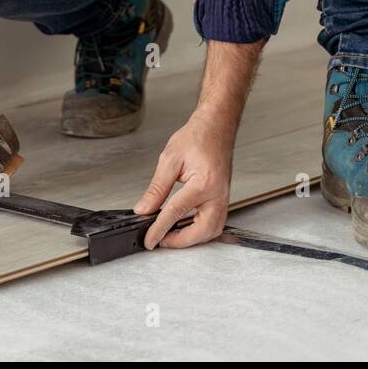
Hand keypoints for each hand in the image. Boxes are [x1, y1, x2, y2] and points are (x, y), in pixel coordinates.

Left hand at [133, 109, 234, 248]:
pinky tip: (186, 227)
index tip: (149, 240)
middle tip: (160, 240)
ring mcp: (223, 197)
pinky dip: (200, 230)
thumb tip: (144, 209)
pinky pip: (215, 222)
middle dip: (181, 241)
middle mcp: (218, 193)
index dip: (159, 229)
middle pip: (202, 230)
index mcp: (203, 183)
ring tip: (172, 235)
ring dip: (193, 239)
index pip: (176, 212)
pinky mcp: (223, 198)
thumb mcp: (170, 160)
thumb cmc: (198, 137)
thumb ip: (157, 188)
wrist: (216, 127)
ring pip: (212, 230)